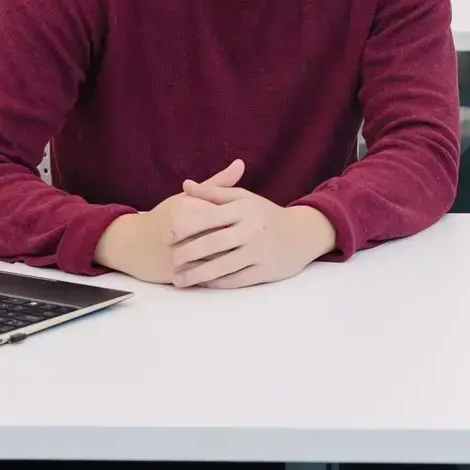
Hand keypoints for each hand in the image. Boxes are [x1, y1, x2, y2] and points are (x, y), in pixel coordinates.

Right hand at [93, 159, 247, 283]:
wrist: (131, 244)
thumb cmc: (164, 216)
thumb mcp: (188, 197)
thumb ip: (216, 184)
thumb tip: (241, 164)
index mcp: (187, 208)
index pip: (223, 214)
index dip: (241, 220)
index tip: (258, 222)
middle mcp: (182, 230)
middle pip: (221, 236)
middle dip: (240, 241)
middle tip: (259, 242)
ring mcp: (177, 253)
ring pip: (213, 258)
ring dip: (232, 260)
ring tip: (248, 257)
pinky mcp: (174, 272)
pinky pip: (202, 275)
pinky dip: (217, 275)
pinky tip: (232, 272)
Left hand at [165, 160, 337, 289]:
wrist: (303, 233)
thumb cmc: (266, 214)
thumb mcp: (244, 198)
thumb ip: (214, 191)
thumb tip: (185, 185)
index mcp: (244, 208)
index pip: (206, 217)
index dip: (182, 228)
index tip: (165, 237)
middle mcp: (251, 229)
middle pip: (210, 244)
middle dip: (185, 254)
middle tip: (169, 260)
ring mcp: (259, 251)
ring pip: (220, 266)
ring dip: (196, 275)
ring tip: (178, 280)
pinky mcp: (264, 271)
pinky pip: (235, 280)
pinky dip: (216, 283)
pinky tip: (202, 284)